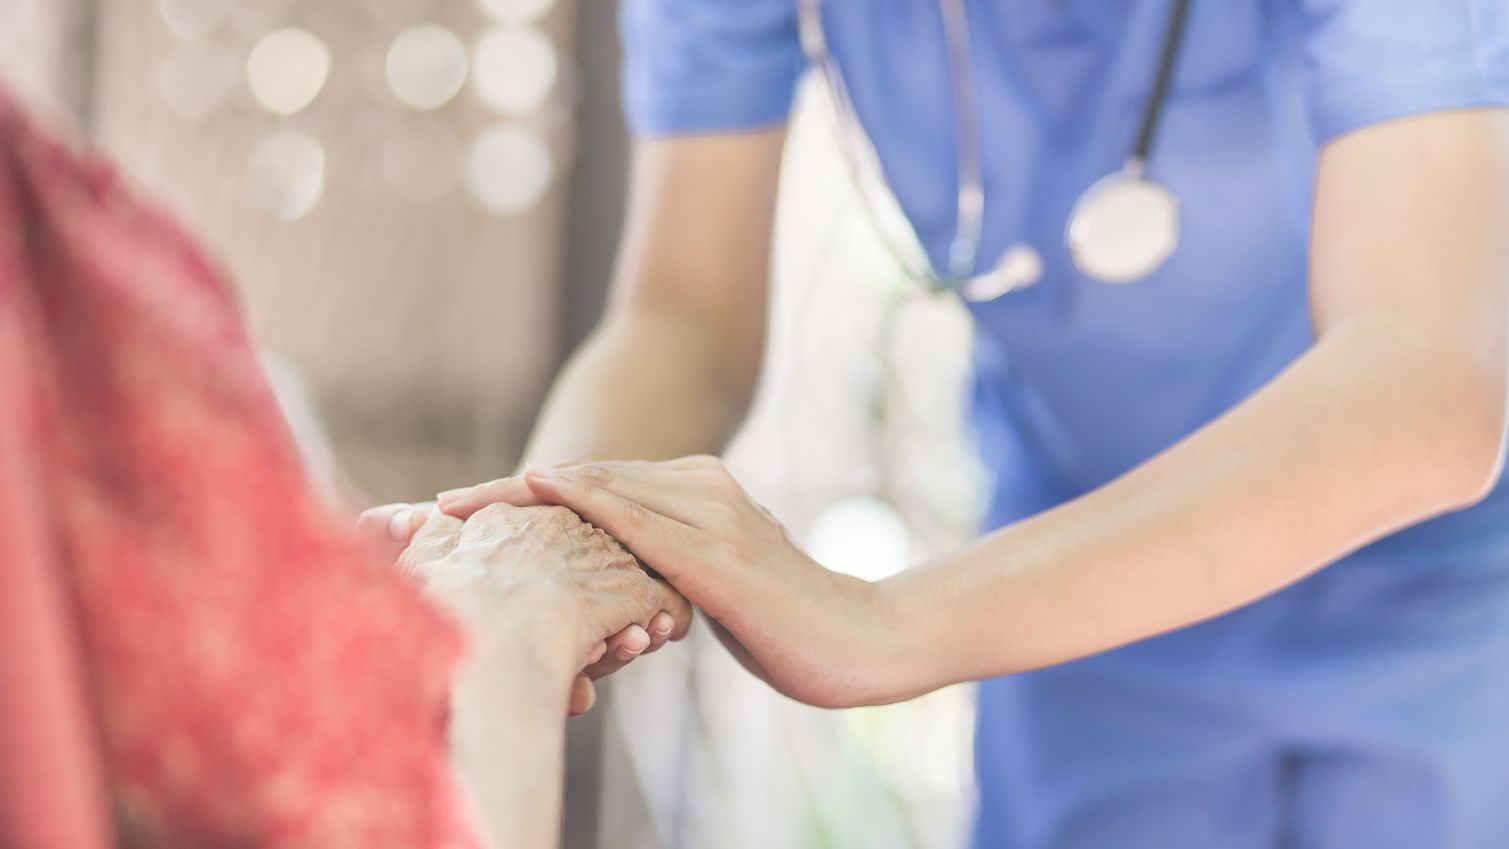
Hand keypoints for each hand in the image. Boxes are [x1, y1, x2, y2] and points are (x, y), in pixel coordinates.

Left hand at [438, 457, 900, 708]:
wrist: (865, 639)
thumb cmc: (796, 624)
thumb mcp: (720, 588)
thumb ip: (677, 572)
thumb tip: (639, 591)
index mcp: (700, 493)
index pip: (597, 485)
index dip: (528, 496)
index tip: (467, 510)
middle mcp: (700, 490)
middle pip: (584, 480)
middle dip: (504, 495)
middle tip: (435, 507)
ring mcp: (710, 516)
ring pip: (598, 492)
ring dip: (521, 498)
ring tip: (455, 507)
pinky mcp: (717, 556)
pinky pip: (636, 522)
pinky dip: (581, 504)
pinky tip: (536, 494)